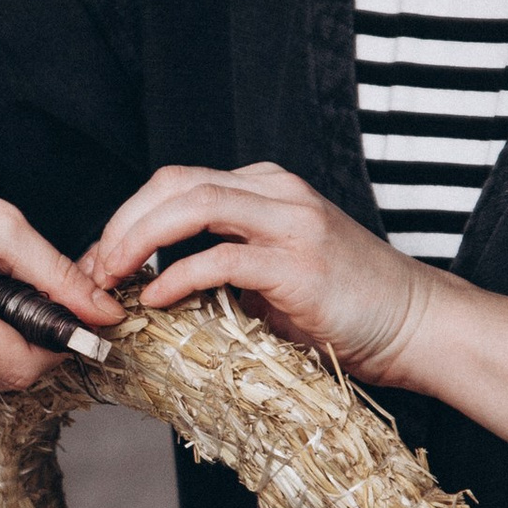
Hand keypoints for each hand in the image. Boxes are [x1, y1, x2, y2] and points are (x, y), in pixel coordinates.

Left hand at [84, 161, 435, 384]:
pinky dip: (176, 278)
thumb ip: (223, 263)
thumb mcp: (274, 272)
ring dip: (138, 242)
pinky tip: (155, 302)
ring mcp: (290, 223)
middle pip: (174, 184)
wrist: (416, 324)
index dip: (127, 218)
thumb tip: (150, 284)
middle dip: (120, 224)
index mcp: (267, 187)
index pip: (178, 184)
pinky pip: (220, 259)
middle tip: (91, 269)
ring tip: (110, 279)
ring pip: (191, 206)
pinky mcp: (298, 264)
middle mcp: (277, 191)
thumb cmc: (345, 306)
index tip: (98, 261)